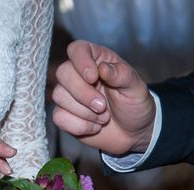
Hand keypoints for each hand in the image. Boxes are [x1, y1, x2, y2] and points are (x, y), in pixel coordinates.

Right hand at [52, 40, 155, 154]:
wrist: (132, 133)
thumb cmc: (134, 105)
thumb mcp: (136, 89)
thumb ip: (122, 75)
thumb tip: (103, 68)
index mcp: (96, 60)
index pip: (77, 49)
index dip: (81, 61)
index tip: (93, 78)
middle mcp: (78, 75)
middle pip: (63, 73)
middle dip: (83, 93)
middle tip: (102, 106)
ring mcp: (68, 95)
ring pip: (59, 96)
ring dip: (84, 112)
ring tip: (103, 117)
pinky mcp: (63, 114)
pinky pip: (59, 117)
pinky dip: (79, 126)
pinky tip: (94, 127)